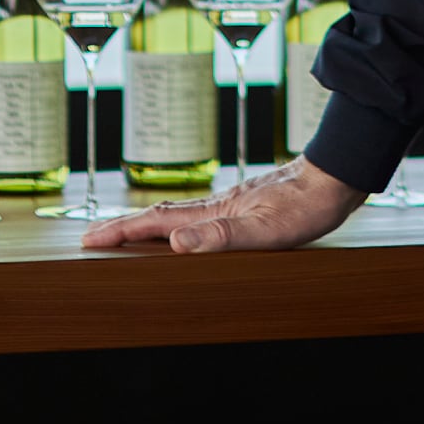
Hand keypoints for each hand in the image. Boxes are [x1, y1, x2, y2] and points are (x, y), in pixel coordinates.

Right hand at [81, 158, 369, 254]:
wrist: (335, 179)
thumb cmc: (305, 207)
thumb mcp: (265, 229)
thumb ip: (222, 236)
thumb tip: (178, 243)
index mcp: (213, 213)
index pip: (156, 223)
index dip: (121, 232)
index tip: (89, 240)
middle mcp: (216, 206)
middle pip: (160, 217)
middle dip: (124, 228)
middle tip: (93, 238)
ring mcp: (230, 205)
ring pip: (179, 216)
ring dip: (148, 226)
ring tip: (128, 236)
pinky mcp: (247, 207)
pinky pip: (200, 217)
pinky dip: (179, 225)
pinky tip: (188, 231)